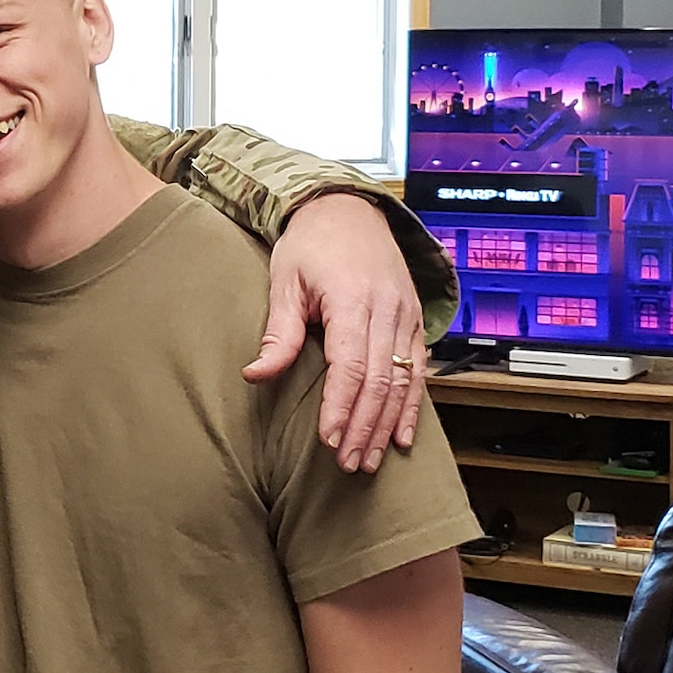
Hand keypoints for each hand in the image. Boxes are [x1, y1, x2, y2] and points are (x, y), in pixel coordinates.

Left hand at [243, 192, 424, 472]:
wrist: (348, 209)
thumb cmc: (310, 244)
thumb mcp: (285, 280)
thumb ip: (279, 332)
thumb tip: (255, 376)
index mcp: (352, 299)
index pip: (350, 365)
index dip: (340, 407)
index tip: (328, 440)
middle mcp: (387, 309)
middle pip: (379, 380)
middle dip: (363, 426)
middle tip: (347, 463)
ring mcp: (406, 315)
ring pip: (402, 381)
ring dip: (387, 424)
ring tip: (369, 460)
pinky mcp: (415, 321)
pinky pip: (418, 370)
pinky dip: (411, 406)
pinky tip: (401, 436)